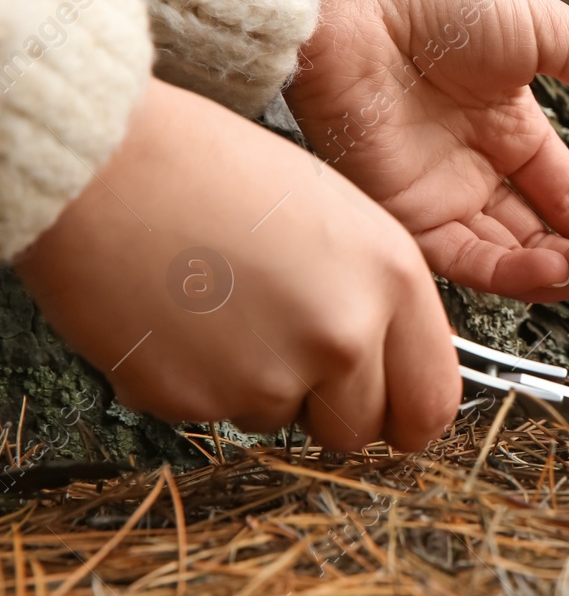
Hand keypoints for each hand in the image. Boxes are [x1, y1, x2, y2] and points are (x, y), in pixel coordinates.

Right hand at [14, 78, 459, 451]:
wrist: (108, 165)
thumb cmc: (218, 171)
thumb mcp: (340, 218)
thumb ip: (377, 296)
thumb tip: (392, 364)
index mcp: (392, 279)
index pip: (433, 400)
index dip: (409, 416)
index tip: (394, 417)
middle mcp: (343, 335)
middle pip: (358, 430)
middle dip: (329, 406)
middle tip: (290, 351)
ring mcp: (269, 375)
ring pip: (281, 419)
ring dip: (261, 384)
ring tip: (226, 305)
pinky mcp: (193, 401)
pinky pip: (212, 413)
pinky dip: (199, 381)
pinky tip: (181, 317)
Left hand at [285, 0, 568, 302]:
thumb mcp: (553, 32)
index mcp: (508, 121)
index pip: (568, 186)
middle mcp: (474, 164)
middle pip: (541, 229)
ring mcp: (438, 191)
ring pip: (507, 254)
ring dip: (556, 271)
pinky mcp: (400, 212)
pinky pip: (462, 260)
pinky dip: (510, 274)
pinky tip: (552, 270)